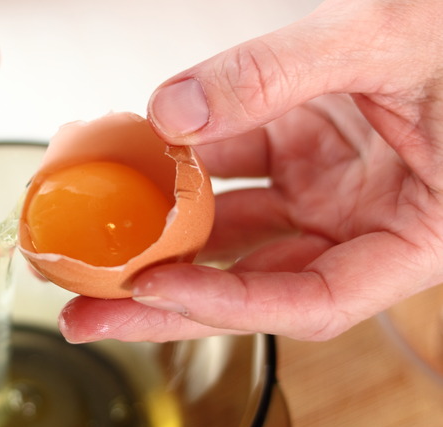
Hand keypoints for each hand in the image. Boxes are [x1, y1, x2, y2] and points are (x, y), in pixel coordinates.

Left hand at [59, 0, 442, 341]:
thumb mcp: (385, 39)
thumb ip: (277, 74)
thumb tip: (174, 112)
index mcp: (418, 234)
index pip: (313, 300)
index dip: (228, 303)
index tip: (155, 288)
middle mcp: (368, 223)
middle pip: (255, 284)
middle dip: (166, 300)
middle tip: (90, 313)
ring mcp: (332, 189)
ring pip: (236, 232)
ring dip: (164, 238)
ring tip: (96, 246)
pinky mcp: (305, 152)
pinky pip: (234, 169)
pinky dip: (186, 168)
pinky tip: (140, 166)